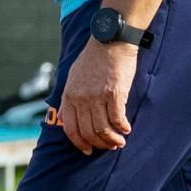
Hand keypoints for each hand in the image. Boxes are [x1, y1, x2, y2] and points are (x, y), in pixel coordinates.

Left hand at [57, 39, 135, 154]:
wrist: (110, 40)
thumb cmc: (94, 58)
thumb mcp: (73, 76)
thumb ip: (69, 98)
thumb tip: (63, 118)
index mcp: (69, 95)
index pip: (70, 129)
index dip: (80, 143)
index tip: (88, 150)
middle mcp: (81, 98)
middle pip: (88, 132)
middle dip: (99, 144)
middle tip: (110, 146)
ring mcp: (97, 96)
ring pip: (103, 129)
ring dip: (113, 139)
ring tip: (120, 141)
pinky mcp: (114, 93)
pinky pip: (118, 118)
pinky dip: (122, 127)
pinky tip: (127, 129)